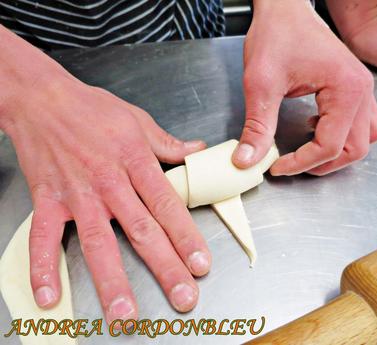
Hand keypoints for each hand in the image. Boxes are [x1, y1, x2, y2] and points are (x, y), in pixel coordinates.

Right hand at [0, 32, 210, 323]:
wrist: (42, 99)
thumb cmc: (92, 109)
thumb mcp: (138, 120)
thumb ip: (168, 143)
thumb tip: (196, 150)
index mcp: (136, 162)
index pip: (167, 206)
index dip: (186, 237)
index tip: (201, 264)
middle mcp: (110, 183)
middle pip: (141, 231)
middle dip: (164, 267)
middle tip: (182, 297)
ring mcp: (78, 195)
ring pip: (99, 242)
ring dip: (112, 279)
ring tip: (125, 312)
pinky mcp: (48, 200)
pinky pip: (44, 237)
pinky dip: (43, 266)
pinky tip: (49, 295)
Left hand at [232, 0, 376, 175]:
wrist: (285, 8)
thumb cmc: (277, 34)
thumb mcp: (261, 83)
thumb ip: (257, 126)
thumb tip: (247, 160)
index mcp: (346, 89)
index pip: (330, 146)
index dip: (301, 163)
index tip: (276, 166)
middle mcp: (362, 90)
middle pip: (355, 149)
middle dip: (322, 164)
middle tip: (292, 165)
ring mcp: (362, 89)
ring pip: (365, 140)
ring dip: (338, 153)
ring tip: (307, 152)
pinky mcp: (354, 87)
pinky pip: (361, 124)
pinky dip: (343, 136)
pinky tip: (315, 129)